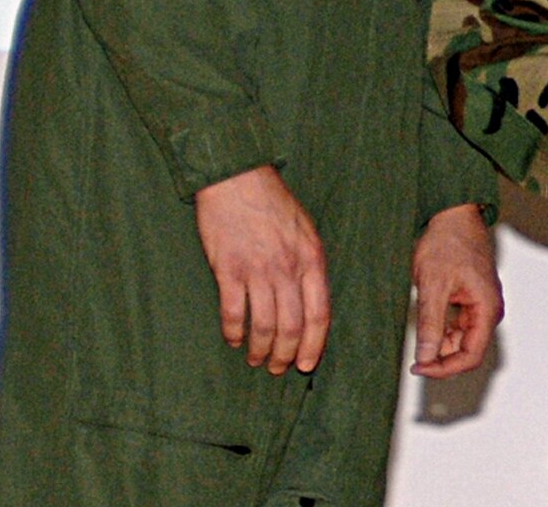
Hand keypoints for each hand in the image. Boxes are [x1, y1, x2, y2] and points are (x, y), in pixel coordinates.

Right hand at [194, 164, 328, 373]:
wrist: (238, 179)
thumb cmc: (273, 203)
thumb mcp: (306, 230)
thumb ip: (309, 265)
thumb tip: (310, 301)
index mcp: (311, 259)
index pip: (319, 313)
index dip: (313, 344)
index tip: (306, 364)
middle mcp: (288, 268)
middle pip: (291, 326)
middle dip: (285, 355)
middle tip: (278, 368)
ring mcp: (257, 270)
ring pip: (263, 325)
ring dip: (260, 349)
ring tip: (256, 359)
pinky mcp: (228, 269)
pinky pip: (233, 312)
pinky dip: (233, 332)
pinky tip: (233, 340)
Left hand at [410, 202, 503, 378]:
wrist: (453, 214)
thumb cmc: (449, 241)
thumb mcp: (433, 285)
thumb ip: (431, 324)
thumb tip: (426, 357)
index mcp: (487, 308)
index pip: (471, 355)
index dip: (445, 368)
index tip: (420, 367)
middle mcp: (488, 309)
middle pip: (468, 350)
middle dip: (442, 358)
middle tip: (415, 359)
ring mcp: (481, 304)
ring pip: (462, 340)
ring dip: (440, 344)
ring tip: (418, 336)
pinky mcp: (471, 299)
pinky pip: (459, 325)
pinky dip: (442, 330)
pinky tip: (426, 324)